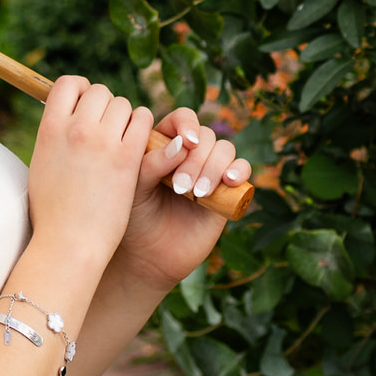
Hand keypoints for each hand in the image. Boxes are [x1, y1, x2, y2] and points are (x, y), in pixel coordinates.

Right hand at [27, 77, 154, 282]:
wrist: (69, 243)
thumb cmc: (52, 211)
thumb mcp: (42, 164)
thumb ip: (55, 137)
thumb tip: (64, 118)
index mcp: (50, 128)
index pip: (68, 84)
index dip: (80, 90)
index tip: (86, 104)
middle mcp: (76, 128)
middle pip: (99, 92)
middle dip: (105, 106)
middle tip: (108, 127)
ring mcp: (103, 141)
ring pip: (124, 105)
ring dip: (126, 117)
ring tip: (123, 139)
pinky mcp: (127, 157)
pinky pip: (144, 122)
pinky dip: (143, 128)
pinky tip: (139, 144)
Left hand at [113, 108, 252, 293]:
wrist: (149, 255)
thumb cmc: (135, 217)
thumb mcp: (133, 187)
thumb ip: (150, 164)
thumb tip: (181, 145)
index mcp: (164, 144)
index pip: (181, 119)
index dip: (186, 124)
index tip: (187, 142)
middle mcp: (189, 154)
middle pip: (205, 136)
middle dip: (196, 160)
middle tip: (180, 187)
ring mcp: (209, 171)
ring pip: (225, 149)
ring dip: (214, 167)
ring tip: (197, 193)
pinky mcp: (227, 192)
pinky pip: (242, 170)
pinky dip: (240, 170)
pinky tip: (229, 182)